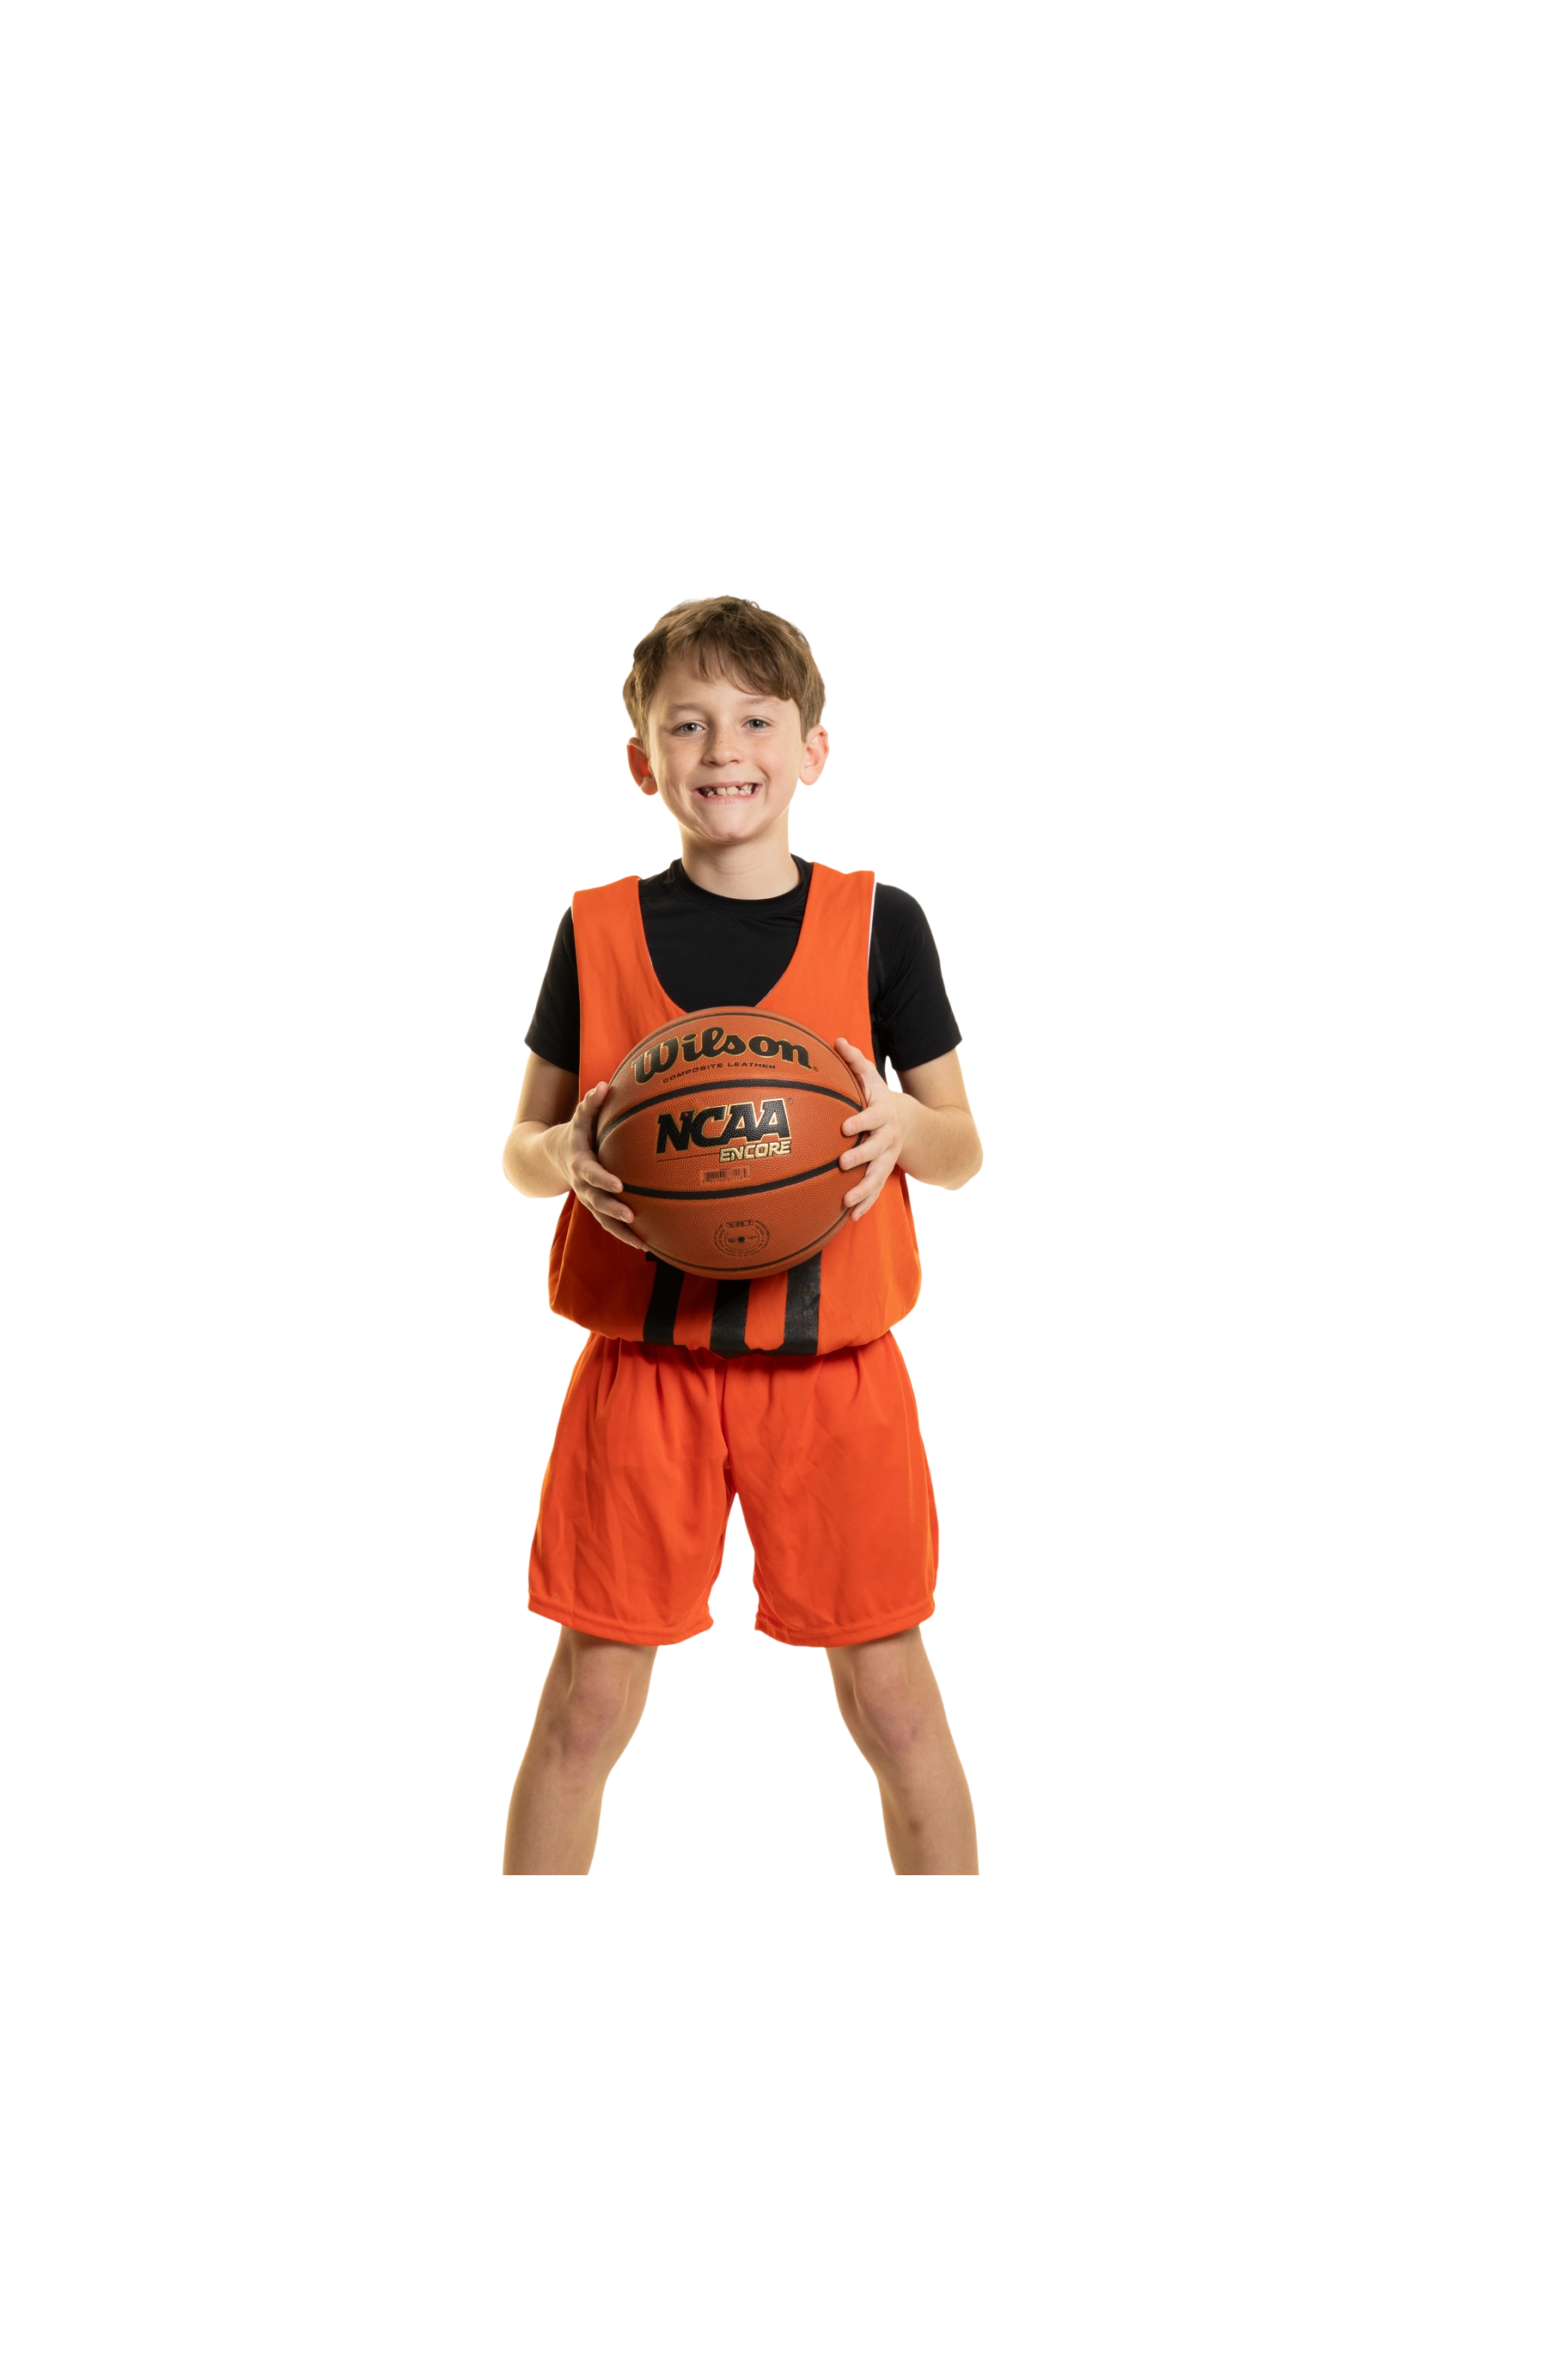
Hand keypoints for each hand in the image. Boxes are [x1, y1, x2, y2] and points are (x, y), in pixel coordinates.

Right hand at [554, 1082, 642, 1249]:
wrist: (547, 1158)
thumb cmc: (572, 1134)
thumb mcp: (577, 1118)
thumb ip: (589, 1104)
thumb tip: (604, 1085)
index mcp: (579, 1163)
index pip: (590, 1172)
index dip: (602, 1179)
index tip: (619, 1185)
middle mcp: (581, 1184)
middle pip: (596, 1201)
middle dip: (612, 1209)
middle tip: (631, 1216)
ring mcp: (586, 1198)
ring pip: (602, 1219)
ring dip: (621, 1232)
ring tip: (642, 1243)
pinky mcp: (594, 1207)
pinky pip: (607, 1223)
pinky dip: (623, 1235)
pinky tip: (645, 1245)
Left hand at [834, 1038, 910, 1219]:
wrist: (912, 1123)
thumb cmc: (880, 1099)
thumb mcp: (872, 1079)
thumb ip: (855, 1062)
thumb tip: (836, 1041)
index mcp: (882, 1114)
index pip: (872, 1116)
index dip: (860, 1120)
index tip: (844, 1125)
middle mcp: (888, 1138)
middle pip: (877, 1149)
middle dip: (861, 1156)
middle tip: (843, 1163)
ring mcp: (888, 1158)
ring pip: (878, 1176)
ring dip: (863, 1189)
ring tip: (846, 1201)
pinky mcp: (885, 1173)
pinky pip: (876, 1191)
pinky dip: (866, 1204)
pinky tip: (852, 1217)